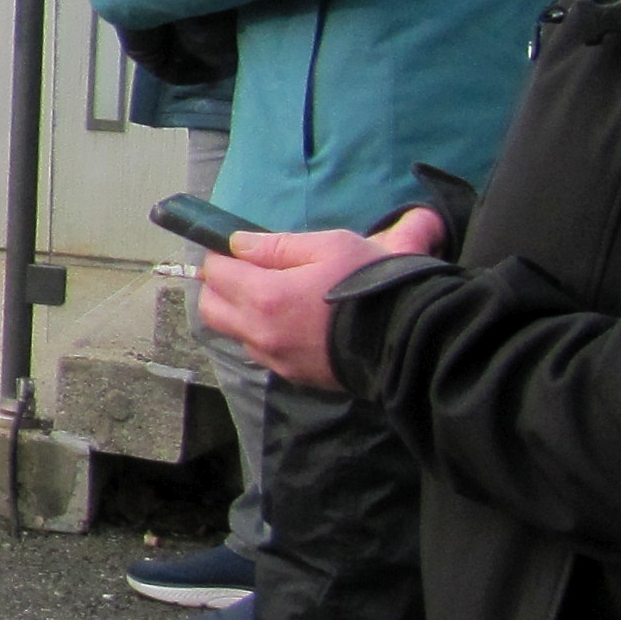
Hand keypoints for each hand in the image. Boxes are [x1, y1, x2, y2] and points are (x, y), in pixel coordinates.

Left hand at [201, 207, 449, 390]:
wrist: (409, 341)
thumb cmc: (371, 285)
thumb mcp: (330, 247)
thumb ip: (277, 245)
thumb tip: (237, 243)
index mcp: (265, 296)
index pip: (215, 272)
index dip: (222, 256)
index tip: (238, 251)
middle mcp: (260, 332)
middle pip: (211, 308)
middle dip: (219, 287)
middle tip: (246, 272)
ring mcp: (275, 358)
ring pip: (234, 333)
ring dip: (239, 314)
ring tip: (271, 298)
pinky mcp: (293, 376)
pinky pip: (261, 352)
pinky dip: (262, 335)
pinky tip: (290, 323)